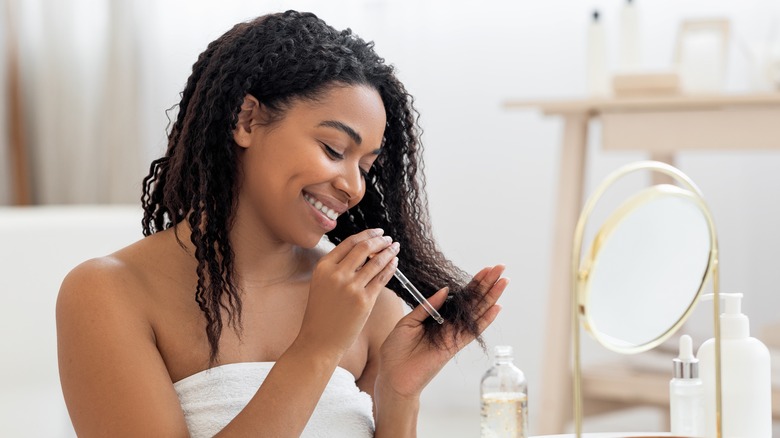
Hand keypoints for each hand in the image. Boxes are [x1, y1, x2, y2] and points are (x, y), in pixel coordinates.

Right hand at [295, 229, 399, 357]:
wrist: (319, 341)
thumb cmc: (321, 314)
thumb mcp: (321, 284)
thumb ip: (337, 267)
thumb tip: (362, 252)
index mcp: (323, 267)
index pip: (349, 242)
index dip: (367, 234)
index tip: (378, 232)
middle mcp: (336, 274)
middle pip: (364, 248)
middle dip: (380, 240)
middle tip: (389, 239)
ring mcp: (351, 287)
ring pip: (376, 262)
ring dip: (389, 252)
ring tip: (395, 248)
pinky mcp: (364, 301)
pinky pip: (382, 279)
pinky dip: (390, 268)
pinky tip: (395, 263)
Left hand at [375, 264, 507, 398]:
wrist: (392, 376)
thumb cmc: (396, 350)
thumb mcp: (408, 322)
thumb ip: (427, 306)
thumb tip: (446, 290)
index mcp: (438, 317)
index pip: (461, 296)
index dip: (474, 283)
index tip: (486, 269)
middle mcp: (449, 325)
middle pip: (473, 302)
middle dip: (487, 284)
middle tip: (501, 268)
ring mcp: (453, 336)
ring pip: (477, 313)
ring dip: (491, 297)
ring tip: (504, 281)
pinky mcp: (453, 347)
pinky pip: (471, 331)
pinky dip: (484, 320)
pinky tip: (496, 308)